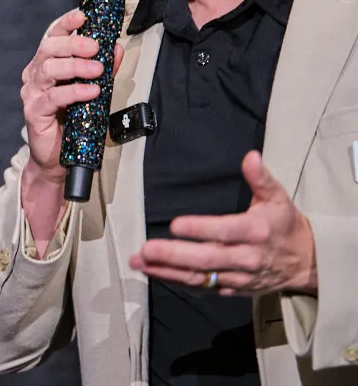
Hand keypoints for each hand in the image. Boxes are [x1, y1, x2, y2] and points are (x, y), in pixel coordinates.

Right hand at [19, 8, 123, 179]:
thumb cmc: (73, 121)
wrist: (58, 156)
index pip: (52, 36)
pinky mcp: (33, 111)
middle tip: (95, 47)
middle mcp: (35, 74)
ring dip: (76, 66)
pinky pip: (53, 97)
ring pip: (49, 69)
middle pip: (48, 49)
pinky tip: (90, 92)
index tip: (82, 16)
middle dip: (74, 44)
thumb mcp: (92, 90)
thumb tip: (116, 47)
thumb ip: (103, 68)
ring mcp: (31, 92)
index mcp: (46, 64)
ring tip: (98, 70)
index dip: (65, 24)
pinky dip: (74, 92)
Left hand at [130, 151, 316, 296]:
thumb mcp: (278, 197)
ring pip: (200, 278)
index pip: (225, 231)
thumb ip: (260, 178)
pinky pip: (202, 288)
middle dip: (174, 256)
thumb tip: (250, 156)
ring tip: (139, 263)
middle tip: (146, 250)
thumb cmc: (284, 224)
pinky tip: (154, 273)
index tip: (175, 225)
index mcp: (256, 232)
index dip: (200, 229)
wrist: (306, 262)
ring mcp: (238, 277)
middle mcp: (247, 257)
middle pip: (207, 259)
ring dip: (167, 272)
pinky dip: (177, 282)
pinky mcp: (232, 290)